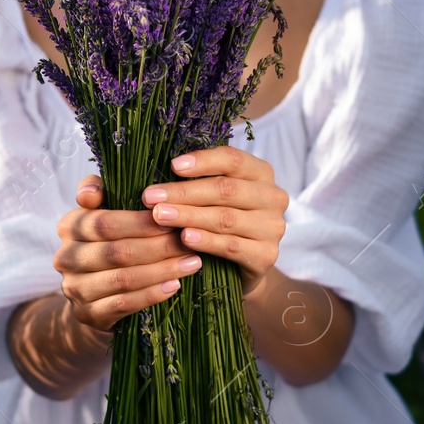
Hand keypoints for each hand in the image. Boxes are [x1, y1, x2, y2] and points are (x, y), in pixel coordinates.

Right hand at [53, 175, 204, 332]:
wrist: (93, 296)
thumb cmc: (107, 243)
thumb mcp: (102, 213)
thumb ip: (100, 192)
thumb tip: (92, 190)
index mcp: (69, 227)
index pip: (104, 223)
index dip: (140, 222)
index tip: (173, 219)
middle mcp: (66, 258)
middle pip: (117, 251)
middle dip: (158, 246)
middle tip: (189, 242)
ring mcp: (75, 289)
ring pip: (124, 278)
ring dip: (162, 270)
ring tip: (192, 262)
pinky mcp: (89, 314)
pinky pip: (124, 303)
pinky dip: (152, 294)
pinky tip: (175, 285)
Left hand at [142, 147, 287, 295]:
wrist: (245, 264)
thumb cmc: (224, 219)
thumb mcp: (217, 195)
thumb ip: (200, 181)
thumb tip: (163, 176)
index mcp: (261, 173)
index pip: (233, 160)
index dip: (202, 161)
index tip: (172, 165)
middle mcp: (272, 197)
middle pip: (225, 190)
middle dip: (184, 193)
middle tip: (151, 197)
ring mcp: (272, 227)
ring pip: (225, 218)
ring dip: (188, 216)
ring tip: (160, 216)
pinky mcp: (266, 255)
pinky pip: (230, 245)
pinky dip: (205, 241)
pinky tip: (184, 237)